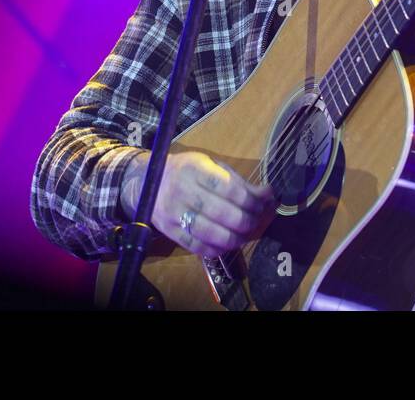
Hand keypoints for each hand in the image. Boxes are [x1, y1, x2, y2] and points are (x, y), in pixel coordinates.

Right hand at [120, 149, 275, 257]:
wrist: (147, 182)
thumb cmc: (187, 171)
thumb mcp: (211, 165)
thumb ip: (238, 181)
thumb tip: (267, 195)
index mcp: (195, 169)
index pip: (230, 189)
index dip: (252, 199)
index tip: (265, 201)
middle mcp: (183, 191)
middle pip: (223, 213)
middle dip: (247, 220)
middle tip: (257, 219)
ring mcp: (174, 214)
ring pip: (212, 233)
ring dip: (236, 238)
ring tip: (245, 233)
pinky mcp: (170, 232)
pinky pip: (198, 247)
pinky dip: (218, 249)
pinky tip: (228, 244)